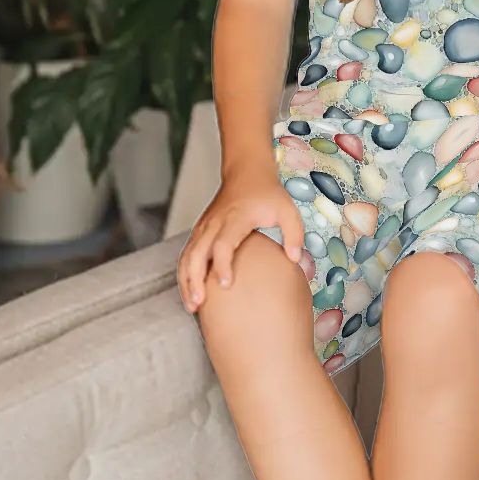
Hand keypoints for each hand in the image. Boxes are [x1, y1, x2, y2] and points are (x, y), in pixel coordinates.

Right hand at [177, 169, 305, 313]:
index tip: (225, 284)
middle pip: (197, 253)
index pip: (223, 243)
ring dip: (186, 281)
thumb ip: (294, 234)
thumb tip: (294, 259)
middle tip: (199, 305)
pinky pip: (186, 254)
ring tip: (192, 306)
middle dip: (195, 280)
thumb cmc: (268, 194)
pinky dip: (184, 274)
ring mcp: (204, 227)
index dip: (222, 264)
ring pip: (187, 256)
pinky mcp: (199, 231)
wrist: (247, 173)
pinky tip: (192, 293)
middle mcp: (215, 223)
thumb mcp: (288, 210)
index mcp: (235, 218)